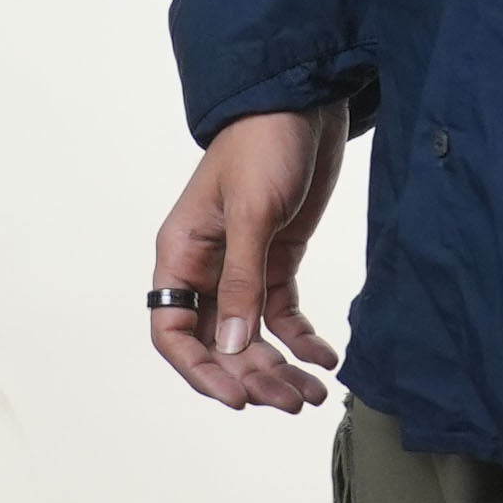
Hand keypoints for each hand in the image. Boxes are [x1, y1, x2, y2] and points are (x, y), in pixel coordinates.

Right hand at [150, 100, 349, 412]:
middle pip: (219, 343)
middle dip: (253, 377)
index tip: (237, 398)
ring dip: (280, 366)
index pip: (174, 332)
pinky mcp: (280, 257)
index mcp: (181, 255)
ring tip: (314, 395)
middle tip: (292, 402)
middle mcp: (207, 268)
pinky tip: (327, 358)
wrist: (305, 101)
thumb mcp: (252, 210)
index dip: (201, 371)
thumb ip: (243, 279)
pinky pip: (284, 311)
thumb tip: (233, 348)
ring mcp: (244, 265)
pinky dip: (303, 338)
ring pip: (253, 335)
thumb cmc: (264, 143)